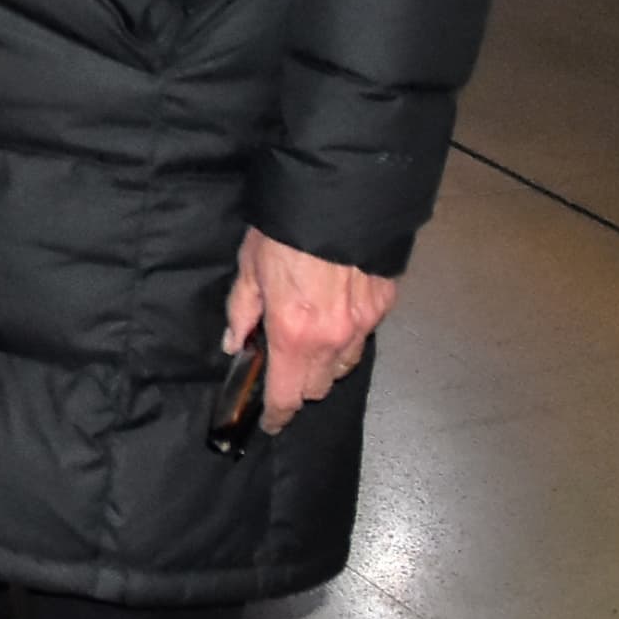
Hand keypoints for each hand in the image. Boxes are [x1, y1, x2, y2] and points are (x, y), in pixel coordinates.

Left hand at [224, 226, 399, 435]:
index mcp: (292, 334)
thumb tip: (235, 343)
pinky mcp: (383, 306)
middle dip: (299, 383)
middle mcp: (332, 339)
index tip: (271, 421)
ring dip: (326, 362)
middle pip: (318, 387)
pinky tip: (335, 312)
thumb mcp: (249, 268)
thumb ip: (242, 311)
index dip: (277, 415)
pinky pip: (364, 336)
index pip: (288, 396)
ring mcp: (362, 324)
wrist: (336, 198)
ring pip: (344, 366)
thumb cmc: (284, 231)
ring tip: (310, 337)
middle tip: (283, 362)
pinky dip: (348, 333)